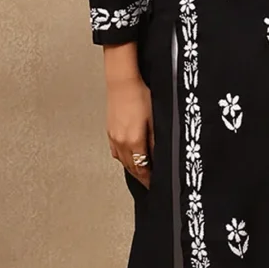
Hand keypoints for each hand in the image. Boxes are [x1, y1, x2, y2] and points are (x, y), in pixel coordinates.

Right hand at [106, 71, 154, 188]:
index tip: (154, 185)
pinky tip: (128, 158)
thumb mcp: (154, 120)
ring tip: (140, 174)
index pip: (142, 168)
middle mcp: (122, 142)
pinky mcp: (110, 131)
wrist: (122, 82)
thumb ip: (155, 141)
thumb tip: (158, 157)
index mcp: (134, 141)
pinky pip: (116, 152)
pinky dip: (123, 159)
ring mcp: (114, 137)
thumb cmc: (140, 95)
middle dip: (141, 177)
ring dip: (132, 169)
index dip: (148, 179)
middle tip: (148, 183)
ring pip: (123, 161)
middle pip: (132, 167)